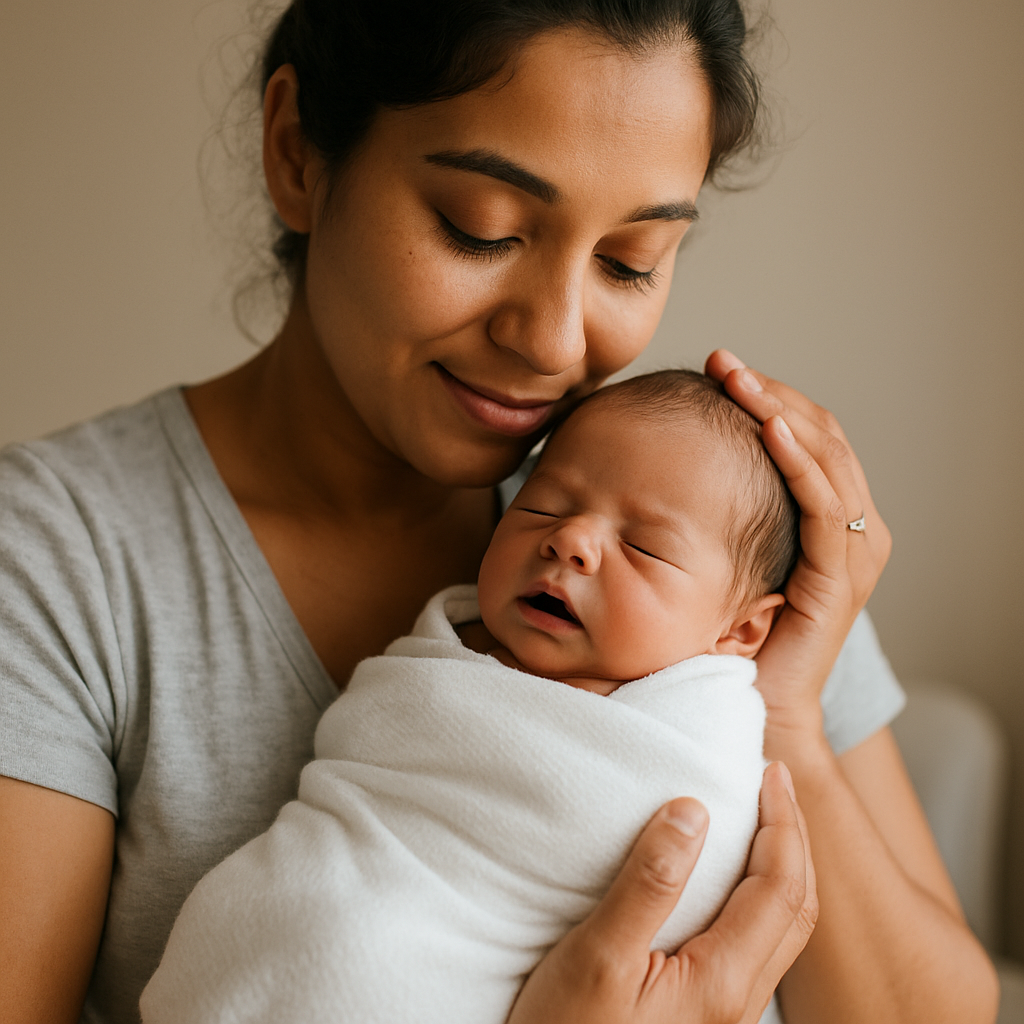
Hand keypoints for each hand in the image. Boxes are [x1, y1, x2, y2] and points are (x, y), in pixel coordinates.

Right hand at [507, 763, 816, 1023]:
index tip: (768, 771)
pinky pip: (756, 942)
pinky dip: (760, 893)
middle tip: (774, 782)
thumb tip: (692, 811)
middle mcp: (737, 999)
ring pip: (783, 929)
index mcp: (721, 981)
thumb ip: (649, 884)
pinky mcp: (705, 1010)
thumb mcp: (599, 956)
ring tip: (761, 818)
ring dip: (782, 865)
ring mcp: (725, 1009)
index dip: (782, 823)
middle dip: (795, 837)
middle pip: (796, 908)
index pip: (779, 887)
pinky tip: (729, 877)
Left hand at [705, 350, 891, 737]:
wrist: (759, 706)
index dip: (768, 396)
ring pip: (826, 458)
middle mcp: (852, 526)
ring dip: (781, 412)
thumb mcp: (735, 553)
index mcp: (829, 517)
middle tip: (725, 362)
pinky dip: (798, 460)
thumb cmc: (739, 633)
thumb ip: (730, 506)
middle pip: (820, 436)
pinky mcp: (841, 575)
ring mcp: (853, 549)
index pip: (807, 435)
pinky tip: (766, 426)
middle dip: (771, 393)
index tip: (720, 368)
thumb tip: (683, 451)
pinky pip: (823, 504)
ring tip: (740, 380)